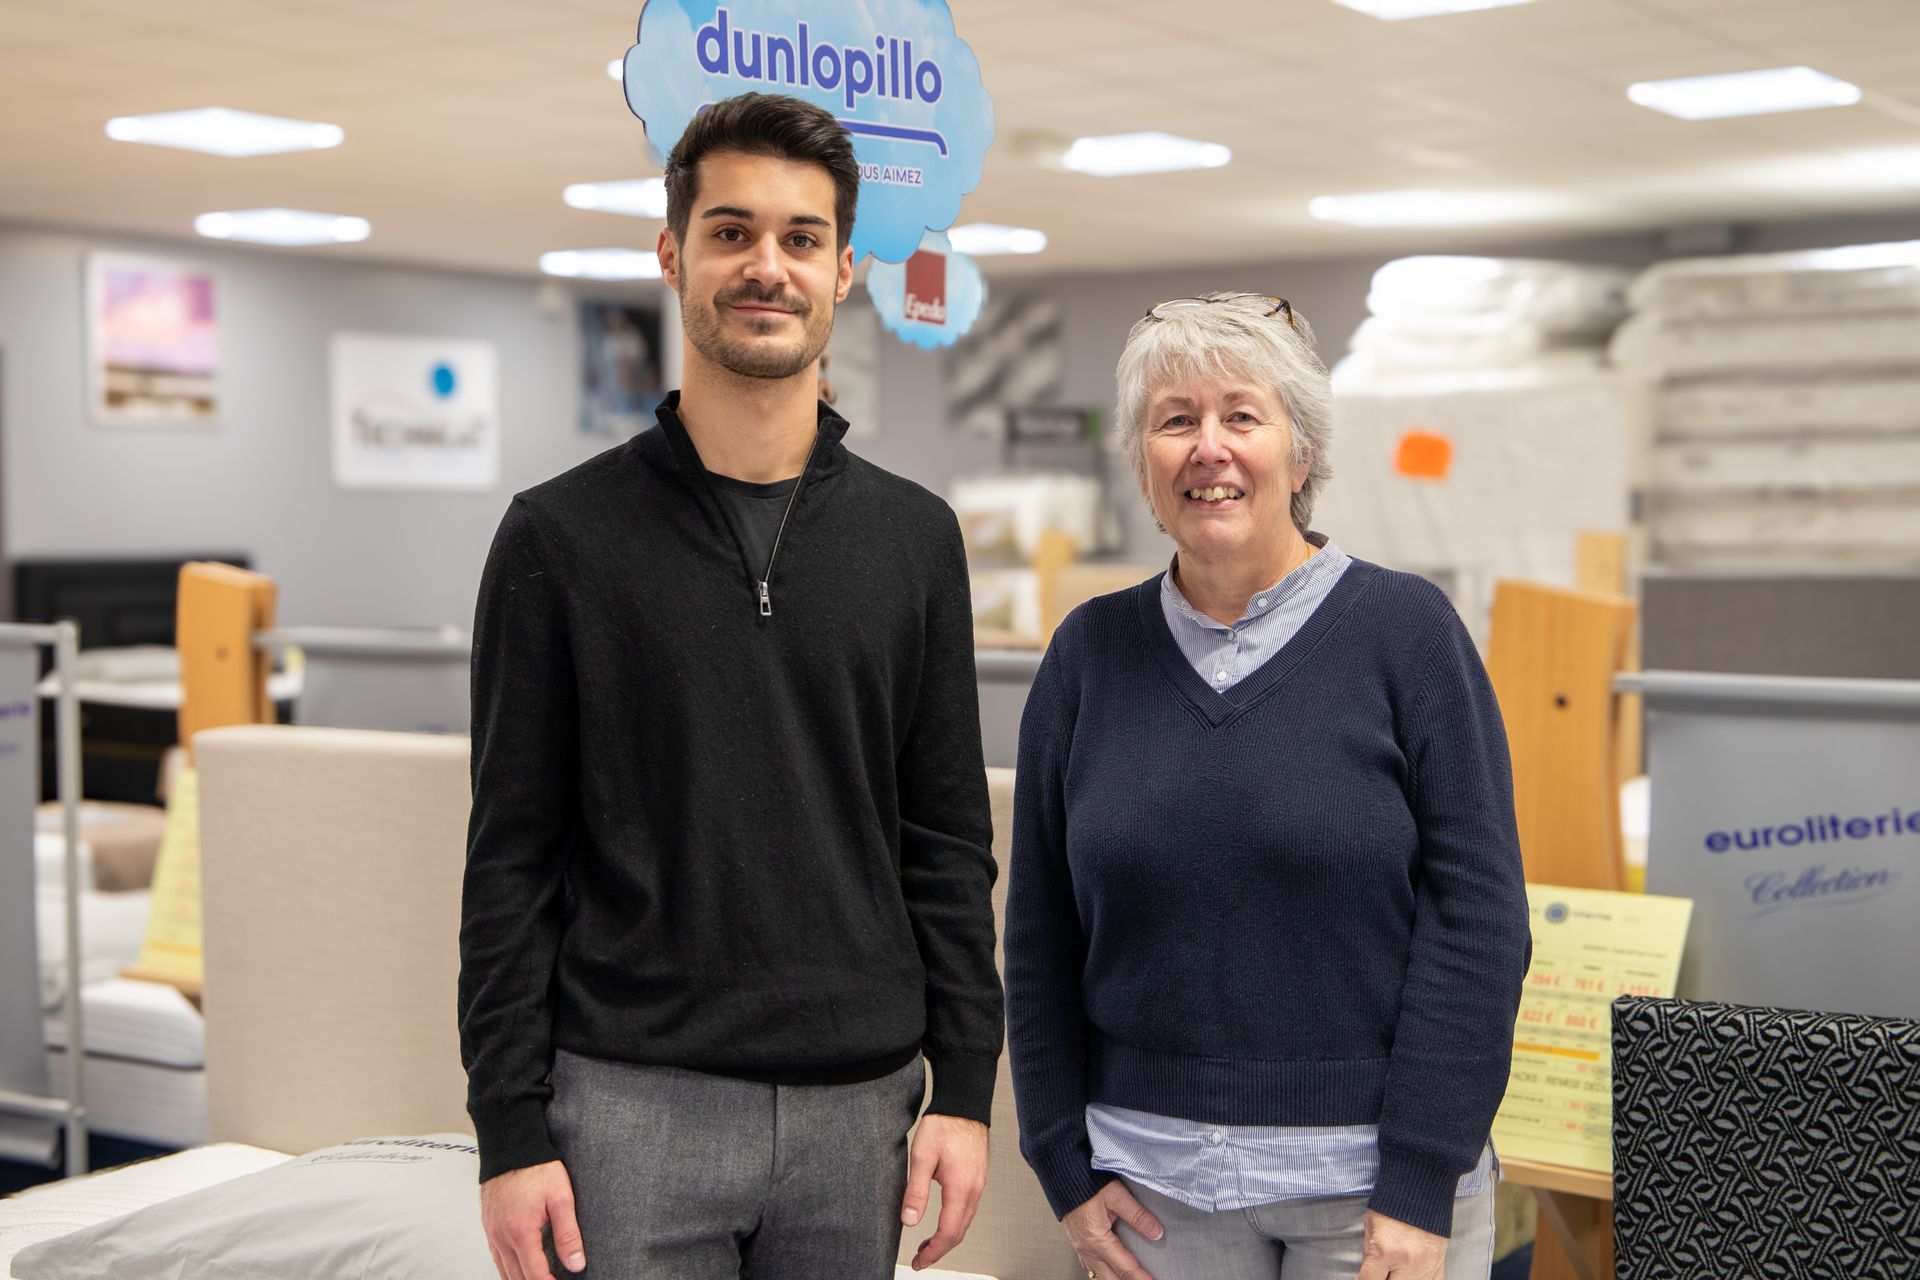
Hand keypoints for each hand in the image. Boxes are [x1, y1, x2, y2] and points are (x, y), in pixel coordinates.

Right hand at [481, 1160, 584, 1279]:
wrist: (511, 1147)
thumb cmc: (537, 1169)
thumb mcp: (561, 1198)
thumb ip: (568, 1234)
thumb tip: (576, 1264)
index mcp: (521, 1233)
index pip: (535, 1275)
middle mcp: (501, 1238)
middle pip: (517, 1278)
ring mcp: (492, 1233)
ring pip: (503, 1271)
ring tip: (539, 1279)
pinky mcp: (488, 1226)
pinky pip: (496, 1257)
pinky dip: (507, 1270)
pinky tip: (519, 1270)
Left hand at [900, 1113, 988, 1269]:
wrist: (963, 1104)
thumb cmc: (944, 1125)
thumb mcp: (922, 1156)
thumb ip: (915, 1191)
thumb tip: (909, 1221)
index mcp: (961, 1188)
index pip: (949, 1233)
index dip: (933, 1252)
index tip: (919, 1261)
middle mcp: (974, 1190)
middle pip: (959, 1232)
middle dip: (940, 1249)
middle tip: (920, 1258)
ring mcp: (978, 1184)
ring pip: (965, 1222)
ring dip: (947, 1236)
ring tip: (927, 1243)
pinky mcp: (977, 1178)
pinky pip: (968, 1209)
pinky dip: (954, 1222)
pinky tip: (942, 1220)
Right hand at [1063, 1181, 1162, 1279]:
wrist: (1061, 1175)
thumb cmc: (1084, 1183)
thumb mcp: (1116, 1195)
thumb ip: (1137, 1215)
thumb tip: (1156, 1232)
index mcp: (1098, 1240)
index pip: (1125, 1268)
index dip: (1141, 1278)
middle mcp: (1088, 1249)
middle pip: (1112, 1278)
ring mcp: (1081, 1248)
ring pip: (1100, 1275)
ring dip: (1116, 1279)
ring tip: (1131, 1278)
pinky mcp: (1078, 1243)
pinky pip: (1091, 1267)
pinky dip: (1104, 1273)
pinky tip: (1111, 1271)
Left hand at [1355, 1208, 1446, 1279]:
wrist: (1422, 1187)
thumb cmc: (1393, 1203)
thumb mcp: (1371, 1225)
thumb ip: (1368, 1253)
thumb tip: (1366, 1274)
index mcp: (1385, 1251)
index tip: (1363, 1278)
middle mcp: (1408, 1263)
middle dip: (1382, 1279)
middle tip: (1380, 1272)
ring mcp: (1426, 1267)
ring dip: (1400, 1279)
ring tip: (1395, 1270)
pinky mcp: (1439, 1266)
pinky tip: (1410, 1274)